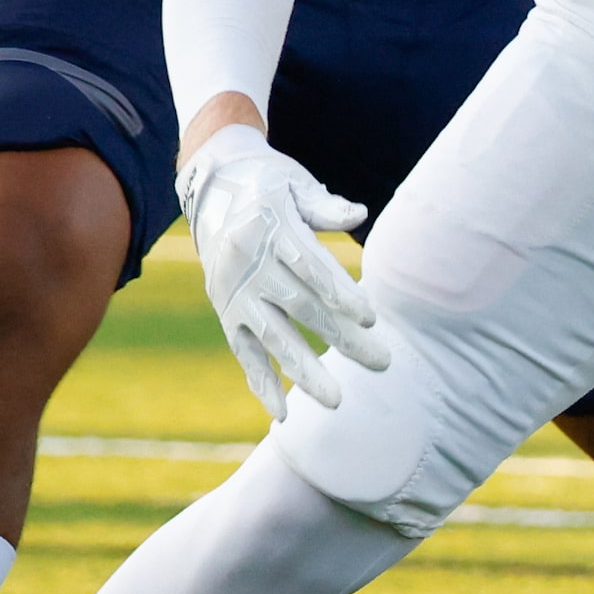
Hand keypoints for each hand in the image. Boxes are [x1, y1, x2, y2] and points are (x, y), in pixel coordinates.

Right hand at [174, 125, 389, 420]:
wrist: (211, 181)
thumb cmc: (270, 181)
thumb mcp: (295, 183)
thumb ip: (325, 205)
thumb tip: (359, 214)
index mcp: (271, 227)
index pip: (310, 267)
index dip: (340, 294)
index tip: (372, 319)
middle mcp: (248, 263)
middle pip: (300, 307)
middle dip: (343, 338)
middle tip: (382, 362)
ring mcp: (233, 291)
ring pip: (271, 337)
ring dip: (303, 371)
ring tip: (335, 401)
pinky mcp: (225, 310)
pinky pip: (243, 351)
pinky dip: (262, 382)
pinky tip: (283, 412)